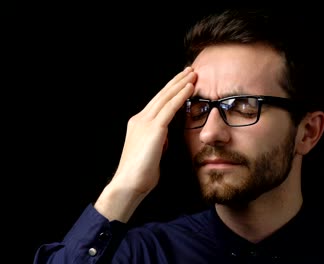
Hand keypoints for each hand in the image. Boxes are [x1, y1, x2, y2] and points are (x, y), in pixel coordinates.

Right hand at [95, 67, 195, 221]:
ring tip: (193, 73)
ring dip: (181, 83)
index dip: (171, 90)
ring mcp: (146, 122)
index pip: (158, 102)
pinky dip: (181, 95)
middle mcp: (140, 119)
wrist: (129, 184)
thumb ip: (158, 141)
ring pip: (166, 97)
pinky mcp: (154, 129)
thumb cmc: (141, 174)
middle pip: (162, 95)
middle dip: (177, 81)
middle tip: (189, 70)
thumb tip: (166, 137)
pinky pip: (170, 108)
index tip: (182, 81)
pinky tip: (191, 87)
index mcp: (139, 124)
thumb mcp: (152, 152)